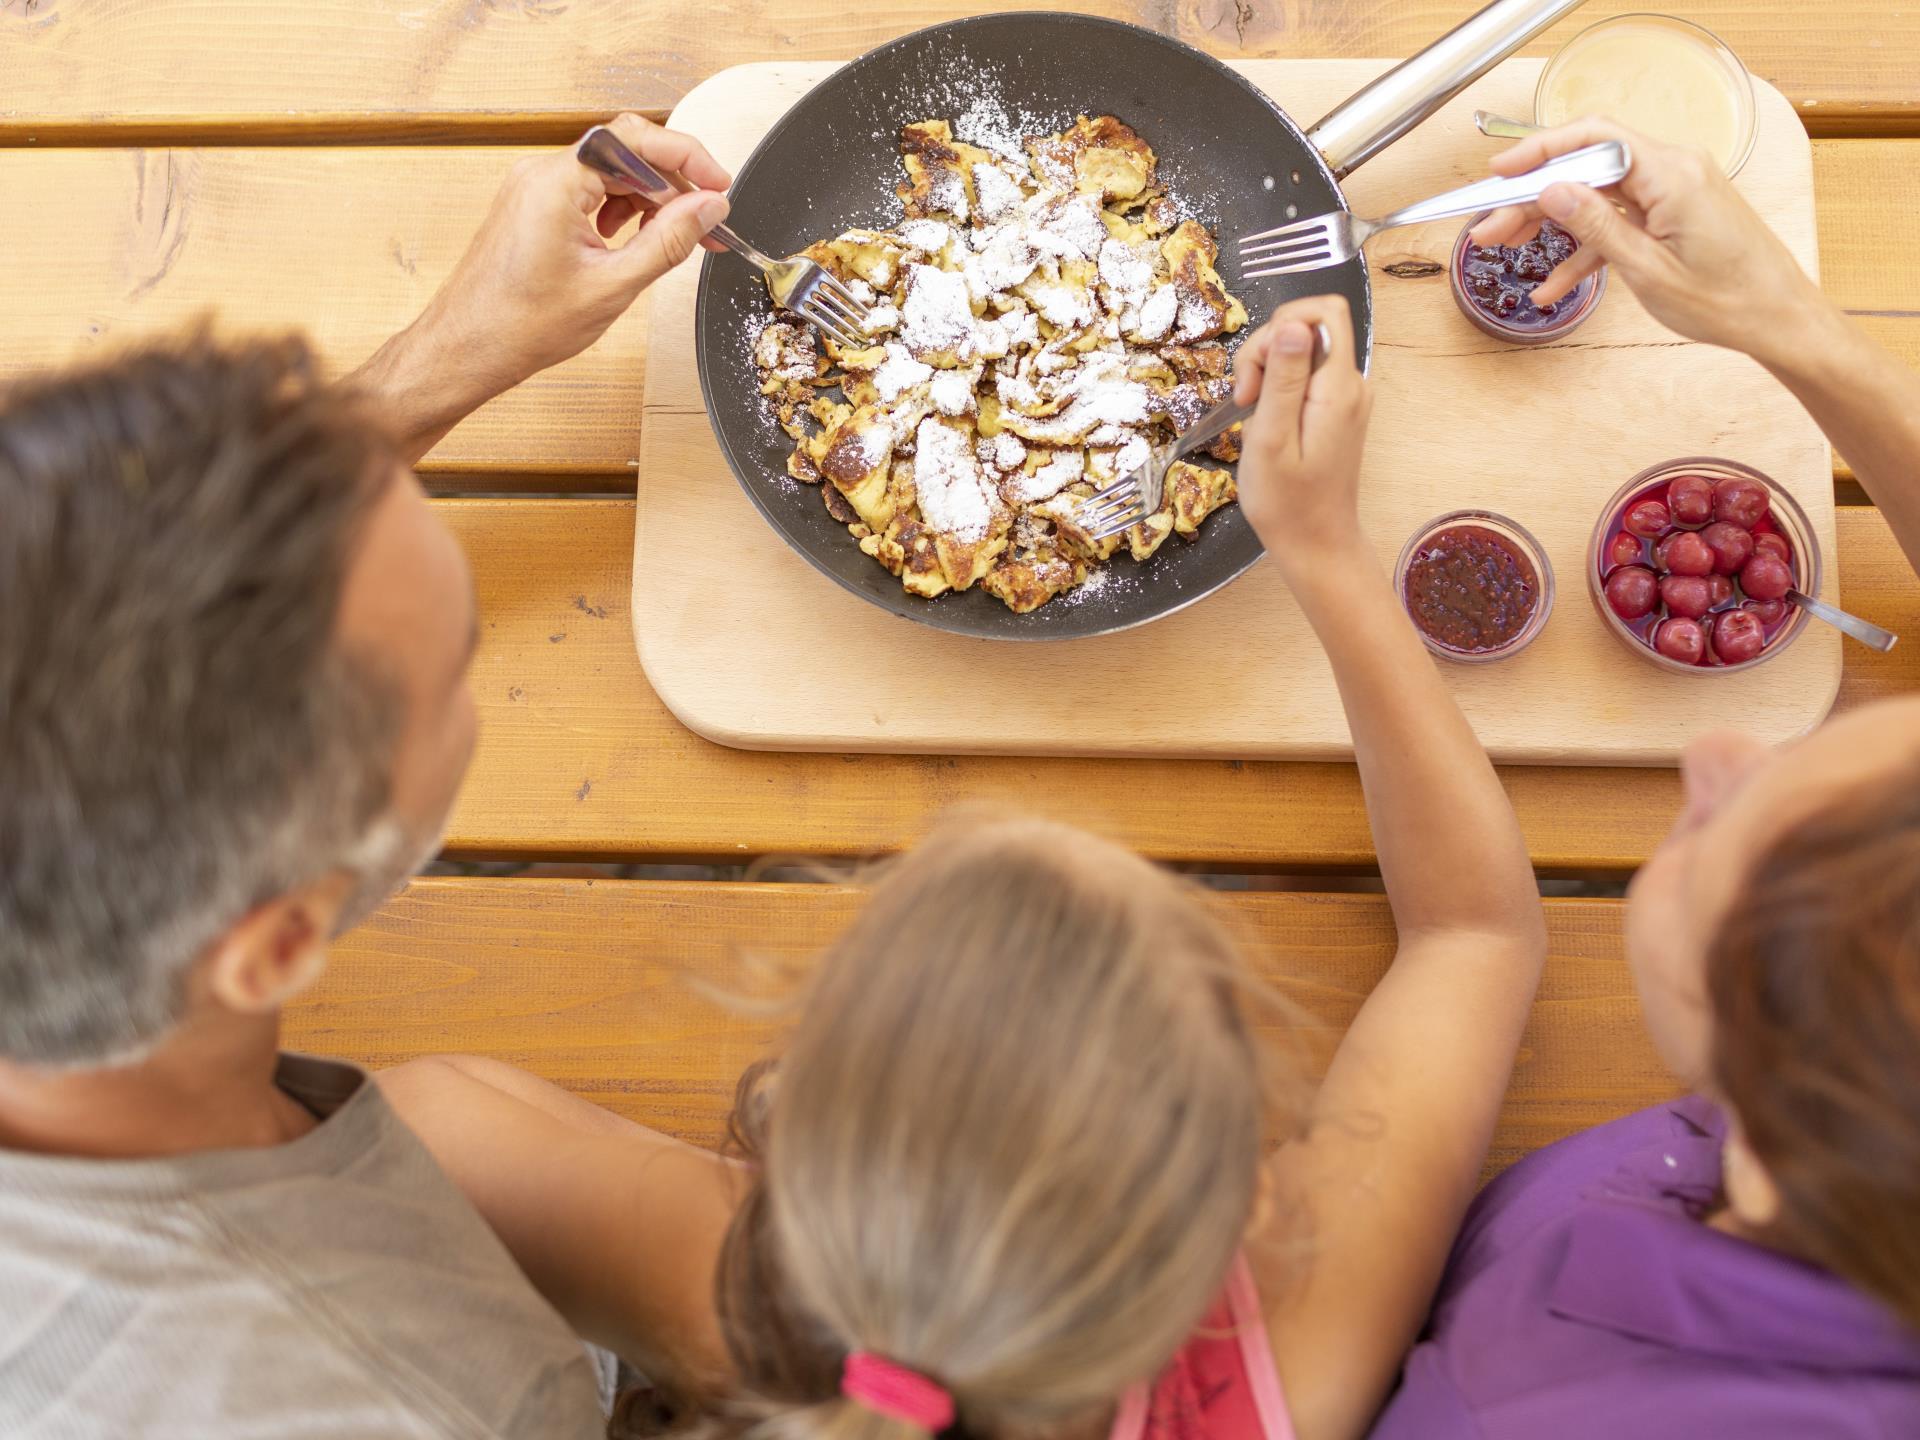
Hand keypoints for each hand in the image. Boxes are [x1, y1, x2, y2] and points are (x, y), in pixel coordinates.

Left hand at [429, 112, 731, 386]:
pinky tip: (636, 241)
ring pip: (610, 174)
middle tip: (709, 221)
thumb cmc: (520, 325)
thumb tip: (708, 209)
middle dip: (674, 185)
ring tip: (678, 239)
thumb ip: (669, 241)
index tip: (718, 184)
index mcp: (557, 184)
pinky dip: (621, 211)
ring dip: (650, 201)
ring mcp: (535, 189)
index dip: (687, 157)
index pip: (636, 140)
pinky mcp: (533, 207)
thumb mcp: (613, 285)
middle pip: (626, 154)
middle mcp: (542, 175)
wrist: (468, 348)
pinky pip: (589, 192)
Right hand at [1231, 296, 1372, 575]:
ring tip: (1254, 416)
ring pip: (1303, 349)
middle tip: (1246, 399)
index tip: (1256, 373)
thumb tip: (1293, 324)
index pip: (1324, 311)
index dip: (1281, 325)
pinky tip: (1266, 422)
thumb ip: (1284, 378)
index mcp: (1338, 386)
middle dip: (1266, 351)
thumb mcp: (1272, 439)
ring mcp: (1347, 396)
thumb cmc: (1287, 503)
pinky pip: (1305, 375)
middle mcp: (1351, 383)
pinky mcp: (1338, 408)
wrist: (1316, 544)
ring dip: (1268, 372)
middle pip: (1308, 327)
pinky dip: (1279, 388)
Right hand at [1470, 117, 1825, 363]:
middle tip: (1489, 227)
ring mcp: (1673, 191)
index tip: (1499, 171)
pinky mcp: (1673, 213)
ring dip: (1551, 224)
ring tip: (1506, 249)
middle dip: (1533, 196)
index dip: (1540, 150)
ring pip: (1595, 196)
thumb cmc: (1725, 299)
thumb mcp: (1647, 268)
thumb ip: (1595, 225)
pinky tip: (1553, 285)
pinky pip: (1618, 221)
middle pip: (1587, 168)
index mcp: (1671, 174)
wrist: (1777, 318)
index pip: (1594, 139)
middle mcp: (1673, 170)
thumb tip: (1550, 189)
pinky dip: (1585, 249)